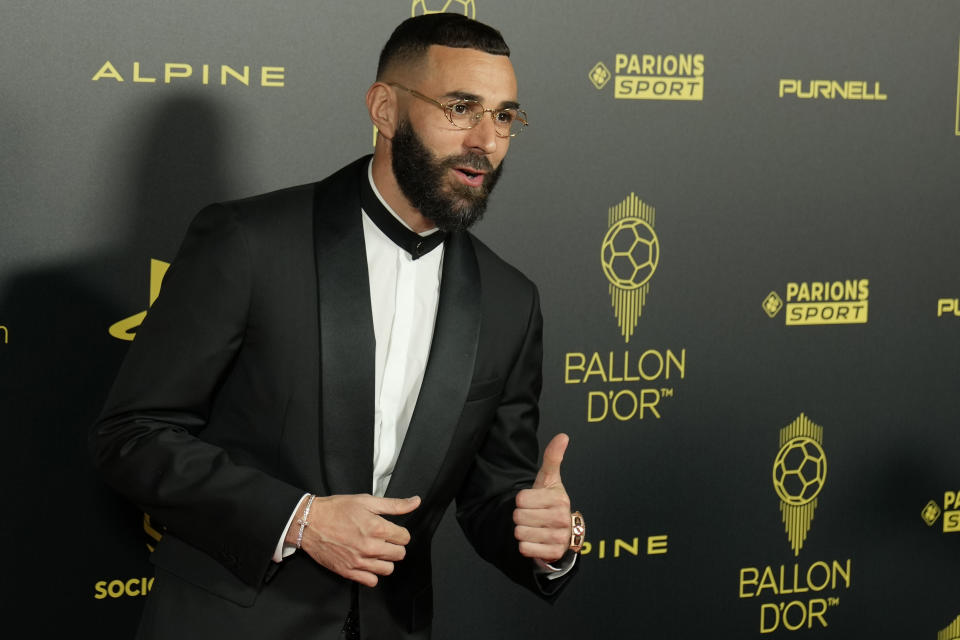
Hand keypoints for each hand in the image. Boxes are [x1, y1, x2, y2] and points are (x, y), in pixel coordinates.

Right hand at [294, 494, 420, 586]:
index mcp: (377, 527)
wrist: (310, 522)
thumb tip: (415, 502)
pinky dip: (372, 573)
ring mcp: (359, 561)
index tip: (390, 530)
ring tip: (375, 550)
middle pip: (399, 554)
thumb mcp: (367, 501)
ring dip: (385, 560)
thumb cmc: (336, 509)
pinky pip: (372, 581)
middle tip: (382, 539)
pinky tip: (366, 562)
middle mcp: (370, 546)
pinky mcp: (349, 571)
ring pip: (388, 569)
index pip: (405, 538)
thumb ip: (394, 504)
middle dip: (394, 545)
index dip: (399, 532)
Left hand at [513, 433, 572, 563]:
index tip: (532, 501)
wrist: (563, 530)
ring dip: (522, 531)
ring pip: (520, 533)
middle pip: (518, 516)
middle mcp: (562, 518)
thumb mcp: (550, 479)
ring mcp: (560, 537)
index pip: (520, 499)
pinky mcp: (554, 553)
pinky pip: (525, 549)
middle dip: (520, 516)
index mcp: (559, 498)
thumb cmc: (551, 502)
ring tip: (534, 527)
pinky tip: (534, 540)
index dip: (521, 500)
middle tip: (532, 515)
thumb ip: (553, 457)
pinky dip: (525, 545)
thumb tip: (563, 436)